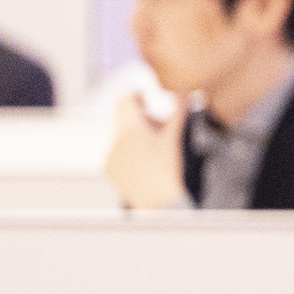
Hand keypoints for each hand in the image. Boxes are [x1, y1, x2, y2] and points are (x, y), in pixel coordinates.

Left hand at [104, 87, 185, 210]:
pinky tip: (144, 165)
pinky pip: (118, 154)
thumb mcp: (175, 137)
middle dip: (139, 117)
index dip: (136, 95)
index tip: (146, 97)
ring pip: (122, 136)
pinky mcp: (109, 168)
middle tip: (157, 125)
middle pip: (123, 117)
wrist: (157, 203)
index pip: (125, 99)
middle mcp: (116, 138)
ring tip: (154, 150)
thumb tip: (185, 90)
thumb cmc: (169, 169)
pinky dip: (129, 154)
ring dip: (135, 137)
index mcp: (131, 127)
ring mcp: (111, 154)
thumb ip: (179, 110)